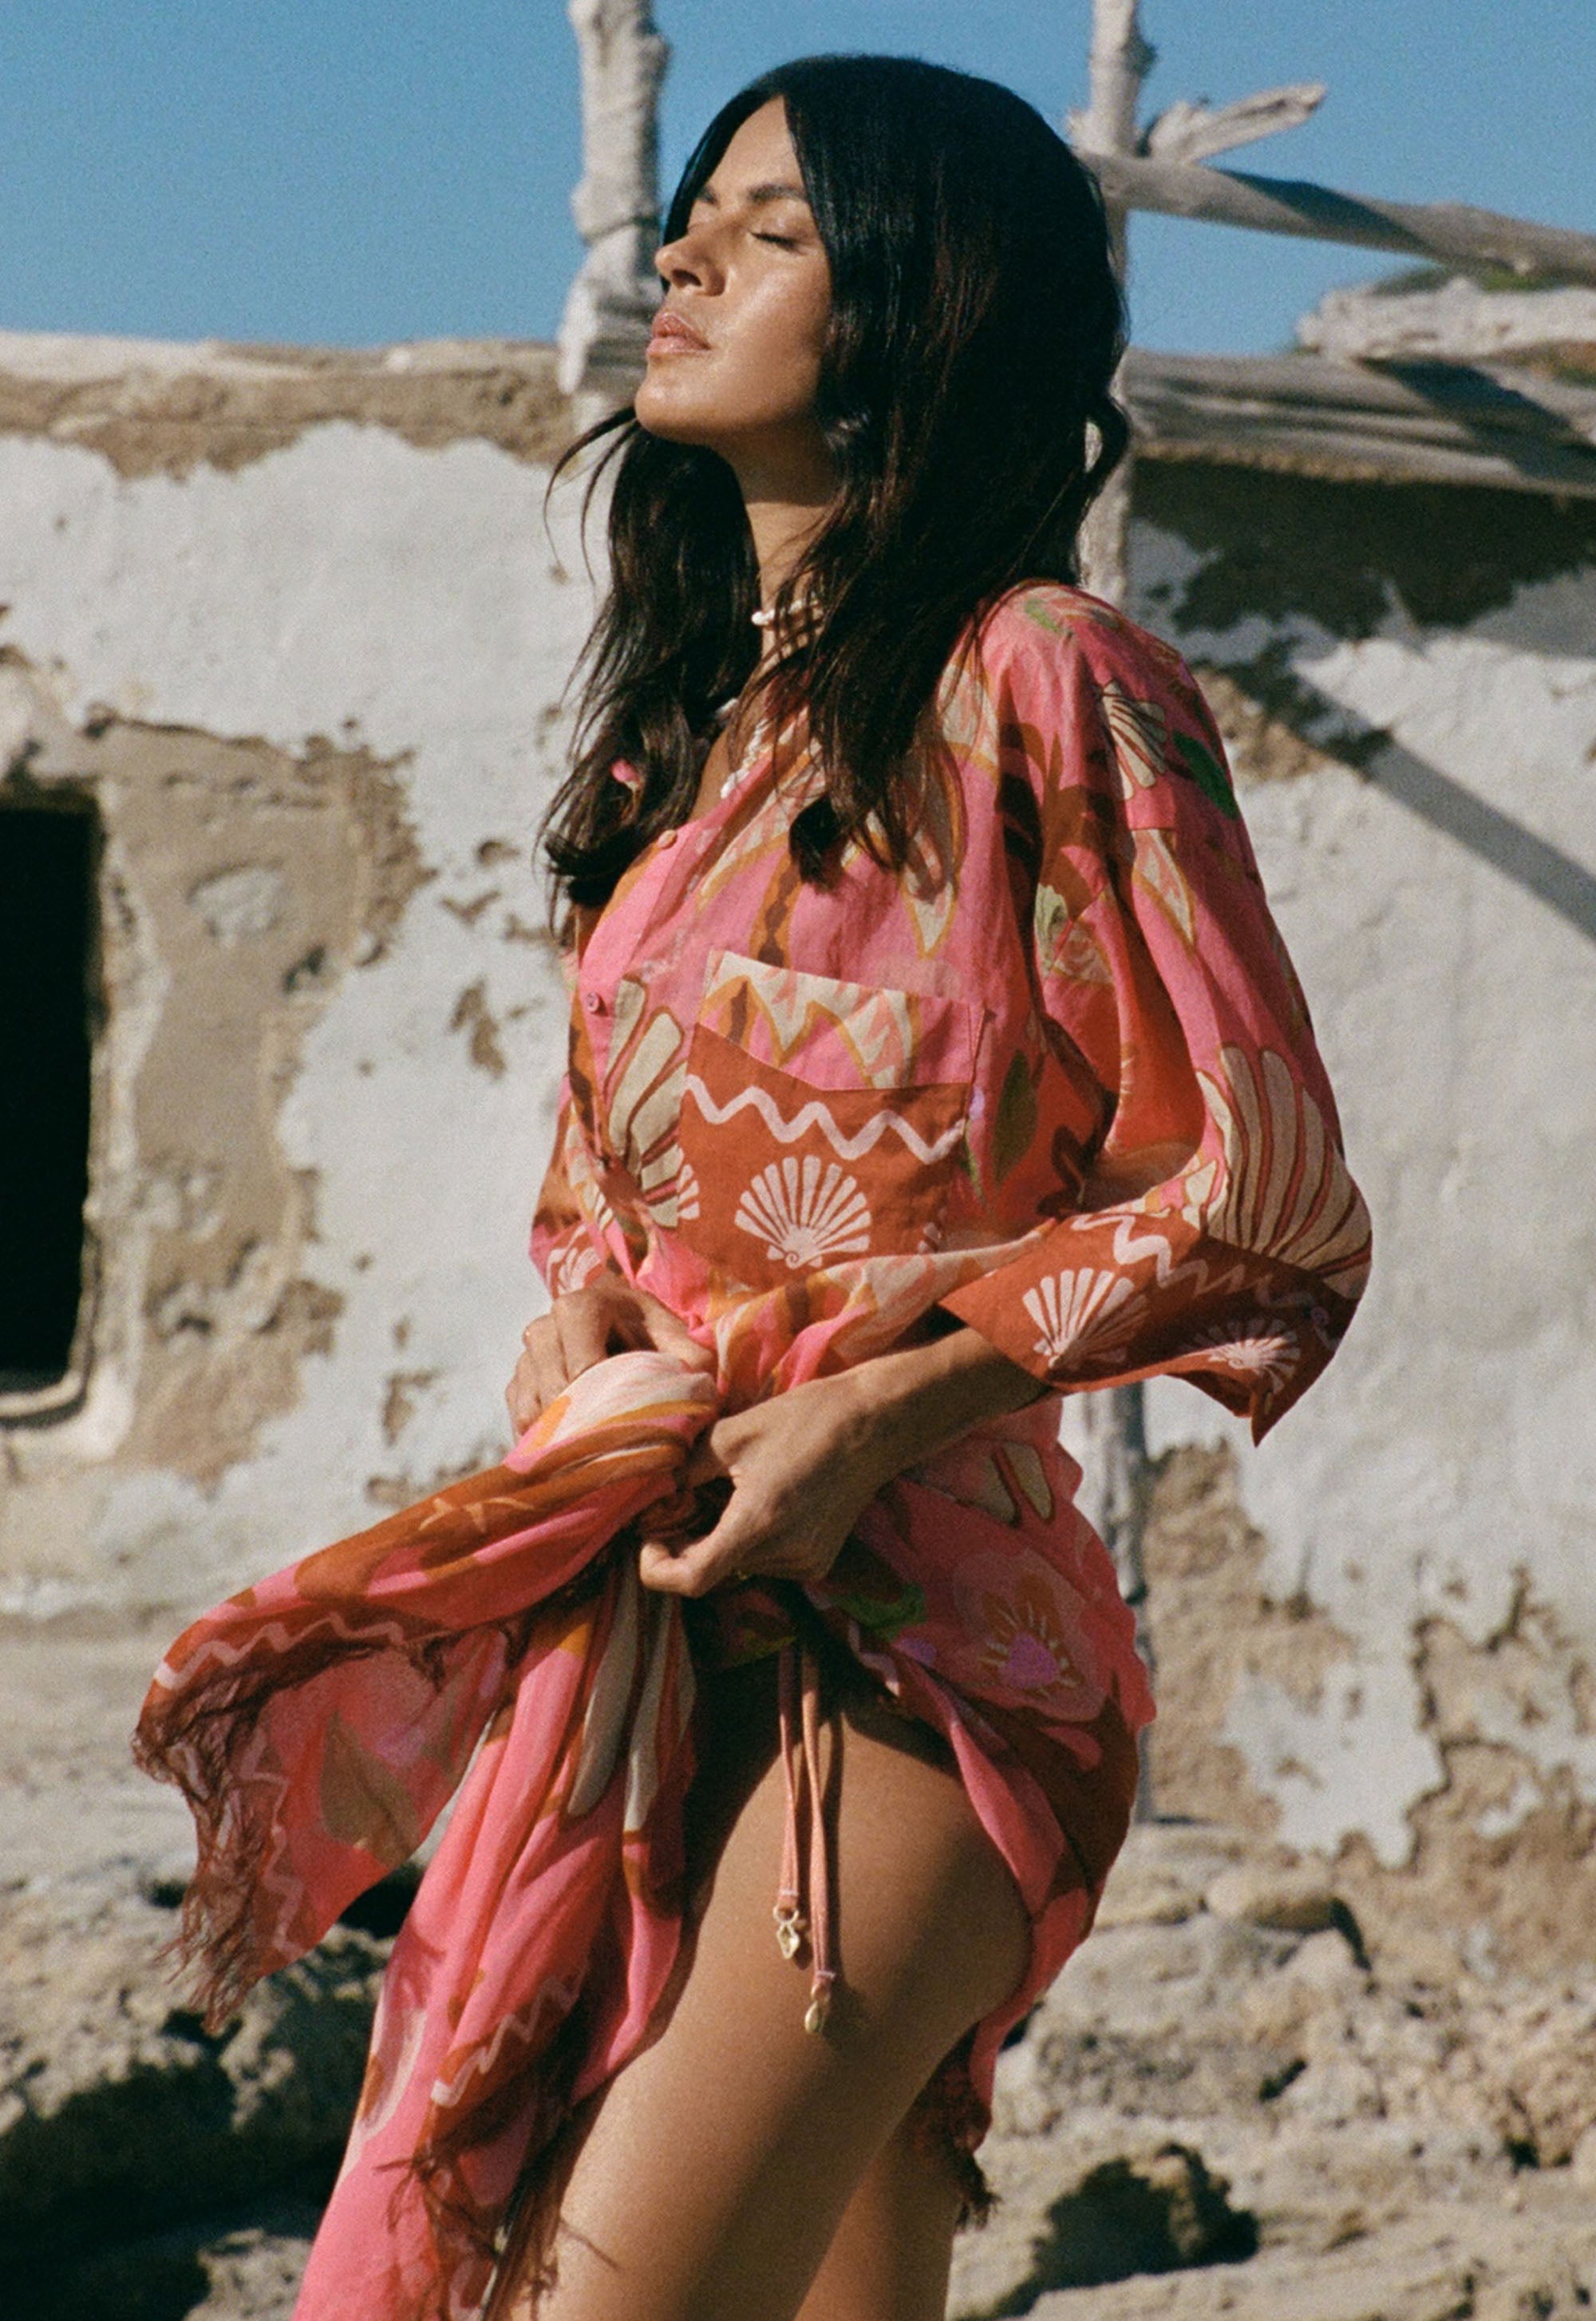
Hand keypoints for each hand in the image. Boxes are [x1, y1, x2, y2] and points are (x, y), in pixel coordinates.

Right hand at [505, 1274, 714, 1435]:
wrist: (617, 1323)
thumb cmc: (647, 1331)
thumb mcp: (673, 1336)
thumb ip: (691, 1357)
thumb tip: (698, 1388)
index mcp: (580, 1308)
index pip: (583, 1366)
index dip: (606, 1400)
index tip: (630, 1425)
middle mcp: (543, 1328)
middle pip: (555, 1391)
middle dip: (586, 1422)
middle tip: (615, 1448)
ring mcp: (525, 1357)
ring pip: (533, 1409)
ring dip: (563, 1435)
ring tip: (595, 1451)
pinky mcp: (515, 1384)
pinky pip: (521, 1420)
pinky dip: (544, 1441)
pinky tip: (571, 1451)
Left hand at [636, 1371, 884, 1597]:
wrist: (871, 1424)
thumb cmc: (803, 1419)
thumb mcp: (732, 1433)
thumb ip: (687, 1470)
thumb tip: (658, 1494)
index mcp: (758, 1521)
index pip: (693, 1579)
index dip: (658, 1568)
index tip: (651, 1537)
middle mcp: (785, 1552)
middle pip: (713, 1569)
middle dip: (686, 1542)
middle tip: (679, 1503)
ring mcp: (806, 1562)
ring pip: (738, 1565)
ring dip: (719, 1539)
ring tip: (726, 1494)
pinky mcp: (819, 1562)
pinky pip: (765, 1561)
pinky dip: (749, 1539)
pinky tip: (759, 1501)